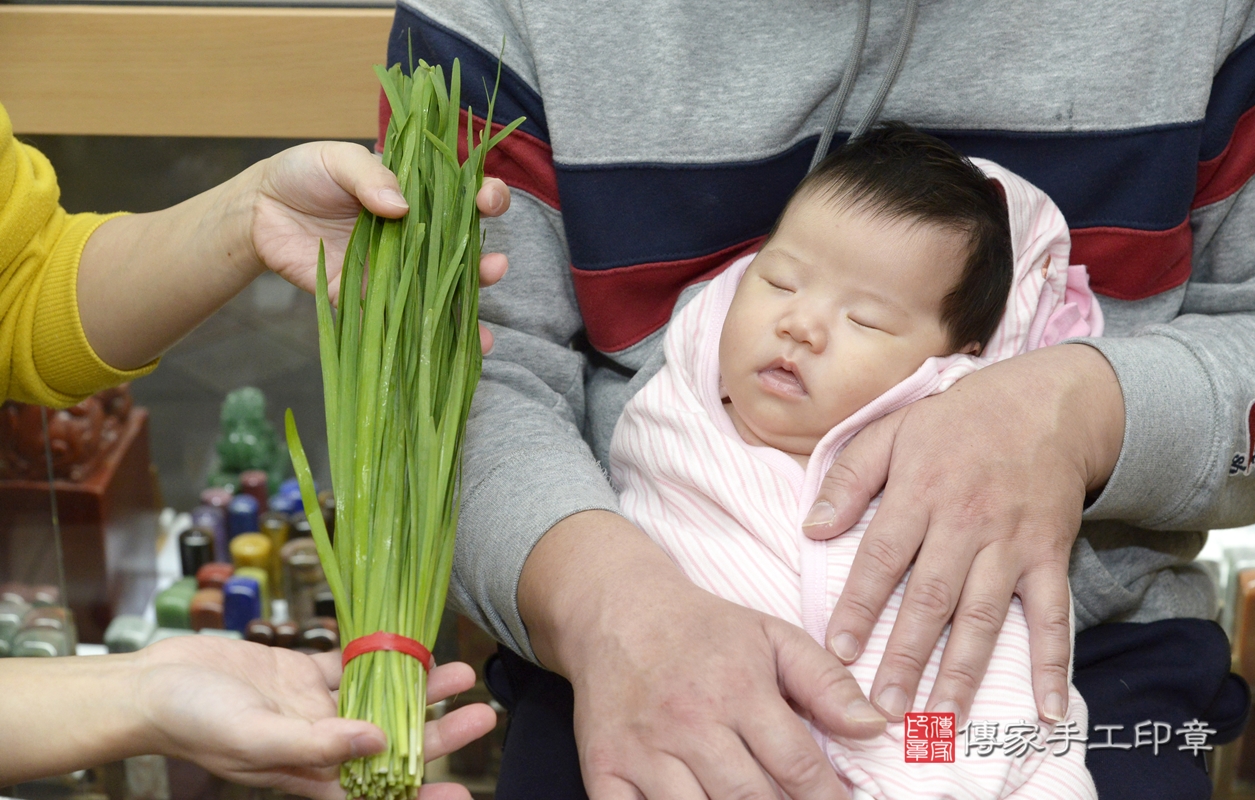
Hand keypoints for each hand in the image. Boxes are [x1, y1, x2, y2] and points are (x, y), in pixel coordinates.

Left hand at [78, 143, 510, 369]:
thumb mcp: (336, 159)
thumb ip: (369, 176)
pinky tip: (448, 356)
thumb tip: (401, 207)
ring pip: (440, 294)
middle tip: (497, 267)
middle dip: (486, 263)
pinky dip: (423, 342)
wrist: (258, 210)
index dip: (484, 197)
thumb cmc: (304, 173)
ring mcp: (394, 270)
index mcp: (415, 194)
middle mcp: (414, 236)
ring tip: (485, 327)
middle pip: (461, 253)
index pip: (462, 196)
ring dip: (466, 313)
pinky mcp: (367, 298)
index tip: (488, 201)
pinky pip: (398, 322)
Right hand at [135, 636, 495, 799]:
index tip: (464, 789)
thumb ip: (316, 742)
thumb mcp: (255, 737)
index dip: (421, 793)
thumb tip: (378, 742)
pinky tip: (412, 641)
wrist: (152, 685)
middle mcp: (320, 742)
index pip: (380, 791)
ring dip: (419, 688)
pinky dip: (381, 655)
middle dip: (438, 731)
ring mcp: (313, 707)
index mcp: (311, 773)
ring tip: (461, 673)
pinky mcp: (301, 675)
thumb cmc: (193, 722)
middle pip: (394, 741)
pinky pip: (351, 665)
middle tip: (482, 714)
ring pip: (381, 699)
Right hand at [521, 511, 885, 799]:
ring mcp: (643, 749)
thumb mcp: (772, 637)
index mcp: (737, 689)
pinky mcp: (604, 766)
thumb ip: (826, 682)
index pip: (796, 765)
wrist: (617, 609)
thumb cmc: (703, 630)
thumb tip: (875, 726)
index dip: (828, 799)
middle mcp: (689, 722)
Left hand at [801, 344, 1123, 724]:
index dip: (859, 605)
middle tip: (884, 707)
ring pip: (984, 615)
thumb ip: (848, 478)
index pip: (881, 557)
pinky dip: (1052, 664)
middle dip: (907, 656)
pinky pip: (1053, 615)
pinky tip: (1045, 709)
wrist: (1045, 404)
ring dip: (963, 671)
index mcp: (919, 492)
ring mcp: (1011, 542)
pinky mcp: (1049, 555)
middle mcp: (965, 522)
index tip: (838, 650)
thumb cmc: (955, 421)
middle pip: (931, 597)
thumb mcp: (891, 430)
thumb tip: (811, 528)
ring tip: (941, 718)